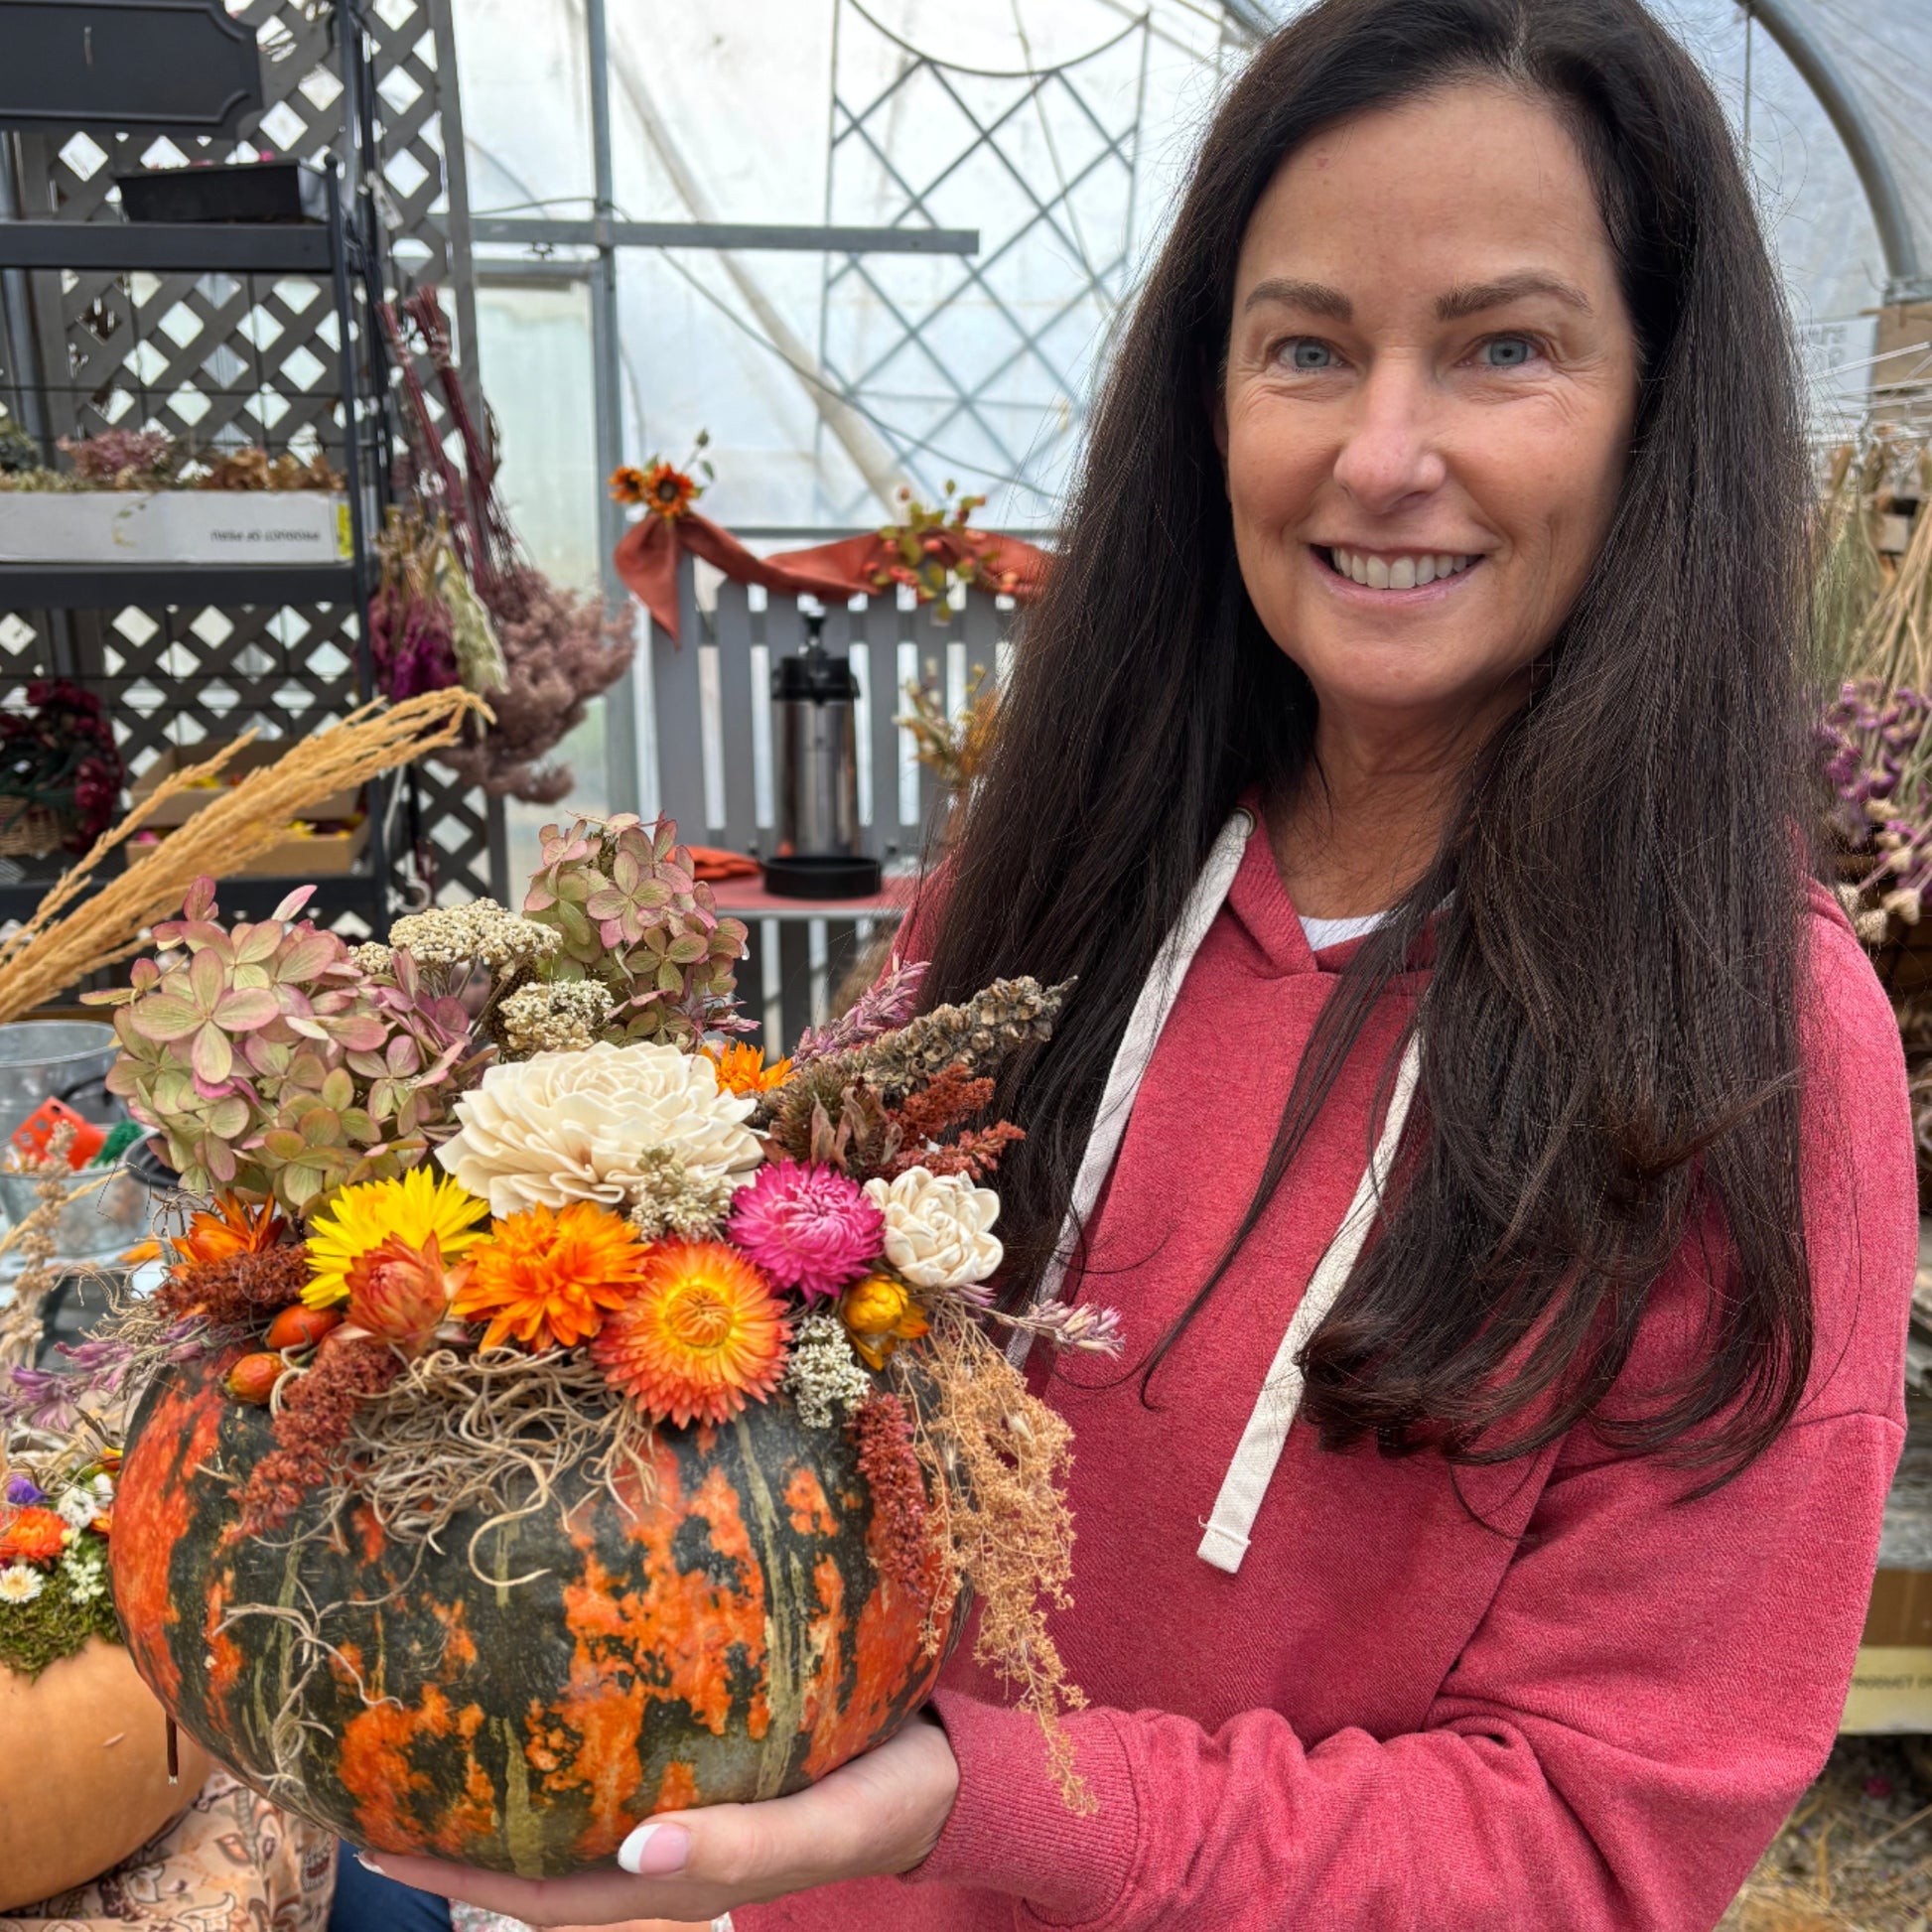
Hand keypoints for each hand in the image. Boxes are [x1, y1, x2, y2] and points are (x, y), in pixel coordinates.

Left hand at [360, 1712, 959, 1927]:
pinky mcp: (708, 1754)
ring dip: (500, 1770)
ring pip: (569, 1800)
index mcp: (675, 1879)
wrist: (950, 1767)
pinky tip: (549, 1665)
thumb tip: (634, 1856)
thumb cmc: (890, 1797)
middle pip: (534, 1848)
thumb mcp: (827, 1824)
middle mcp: (660, 1845)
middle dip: (451, 1819)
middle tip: (370, 1765)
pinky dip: (570, 1724)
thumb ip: (738, 1846)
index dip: (454, 1869)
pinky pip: (618, 1748)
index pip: (538, 1891)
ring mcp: (680, 1802)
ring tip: (434, 1711)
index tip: (372, 1830)